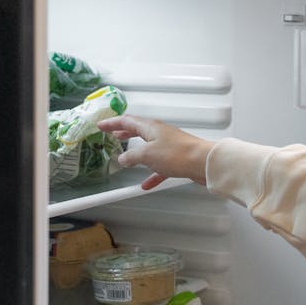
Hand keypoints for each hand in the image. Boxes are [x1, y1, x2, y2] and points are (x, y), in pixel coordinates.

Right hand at [97, 115, 215, 189]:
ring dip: (136, 152)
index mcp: (151, 127)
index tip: (101, 125)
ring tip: (125, 158)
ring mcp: (169, 145)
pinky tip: (146, 184)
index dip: (112, 123)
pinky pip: (160, 165)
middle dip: (124, 133)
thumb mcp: (147, 155)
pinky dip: (151, 173)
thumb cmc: (177, 154)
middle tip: (112, 134)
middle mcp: (160, 133)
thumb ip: (132, 157)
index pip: (127, 121)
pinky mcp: (177, 158)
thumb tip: (122, 158)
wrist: (204, 163)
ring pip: (148, 147)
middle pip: (138, 130)